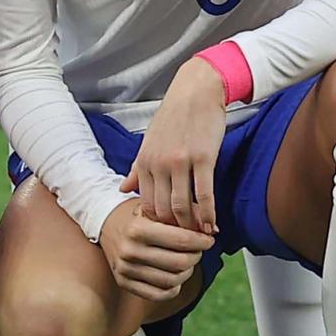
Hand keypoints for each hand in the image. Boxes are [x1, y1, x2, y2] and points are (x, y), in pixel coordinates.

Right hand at [96, 196, 216, 306]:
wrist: (104, 224)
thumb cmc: (138, 215)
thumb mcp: (157, 207)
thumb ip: (186, 214)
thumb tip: (214, 230)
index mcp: (138, 229)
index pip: (182, 240)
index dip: (202, 241)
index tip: (209, 239)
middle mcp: (130, 251)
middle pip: (180, 263)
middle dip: (196, 256)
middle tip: (198, 250)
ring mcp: (125, 270)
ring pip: (173, 281)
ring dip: (187, 272)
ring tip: (186, 262)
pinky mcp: (124, 283)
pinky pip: (160, 294)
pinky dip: (174, 287)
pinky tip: (175, 276)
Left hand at [131, 64, 229, 237]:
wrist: (196, 91)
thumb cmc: (173, 117)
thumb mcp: (149, 142)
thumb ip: (137, 168)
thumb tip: (122, 189)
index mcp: (143, 162)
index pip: (145, 204)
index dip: (156, 225)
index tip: (166, 236)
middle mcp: (158, 164)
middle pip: (162, 210)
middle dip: (173, 230)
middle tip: (185, 244)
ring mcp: (180, 162)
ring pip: (182, 206)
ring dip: (191, 226)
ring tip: (199, 238)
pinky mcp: (203, 159)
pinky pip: (204, 195)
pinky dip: (208, 215)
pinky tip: (213, 225)